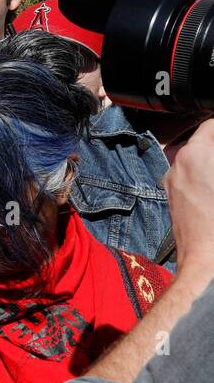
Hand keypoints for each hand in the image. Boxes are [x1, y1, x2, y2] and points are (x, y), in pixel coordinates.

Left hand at [165, 119, 213, 273]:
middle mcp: (177, 163)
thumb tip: (213, 153)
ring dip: (209, 160)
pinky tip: (212, 186)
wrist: (205, 258)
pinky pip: (190, 174)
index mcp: (195, 154)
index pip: (211, 125)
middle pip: (203, 140)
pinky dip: (204, 173)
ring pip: (196, 157)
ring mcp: (172, 179)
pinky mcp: (173, 194)